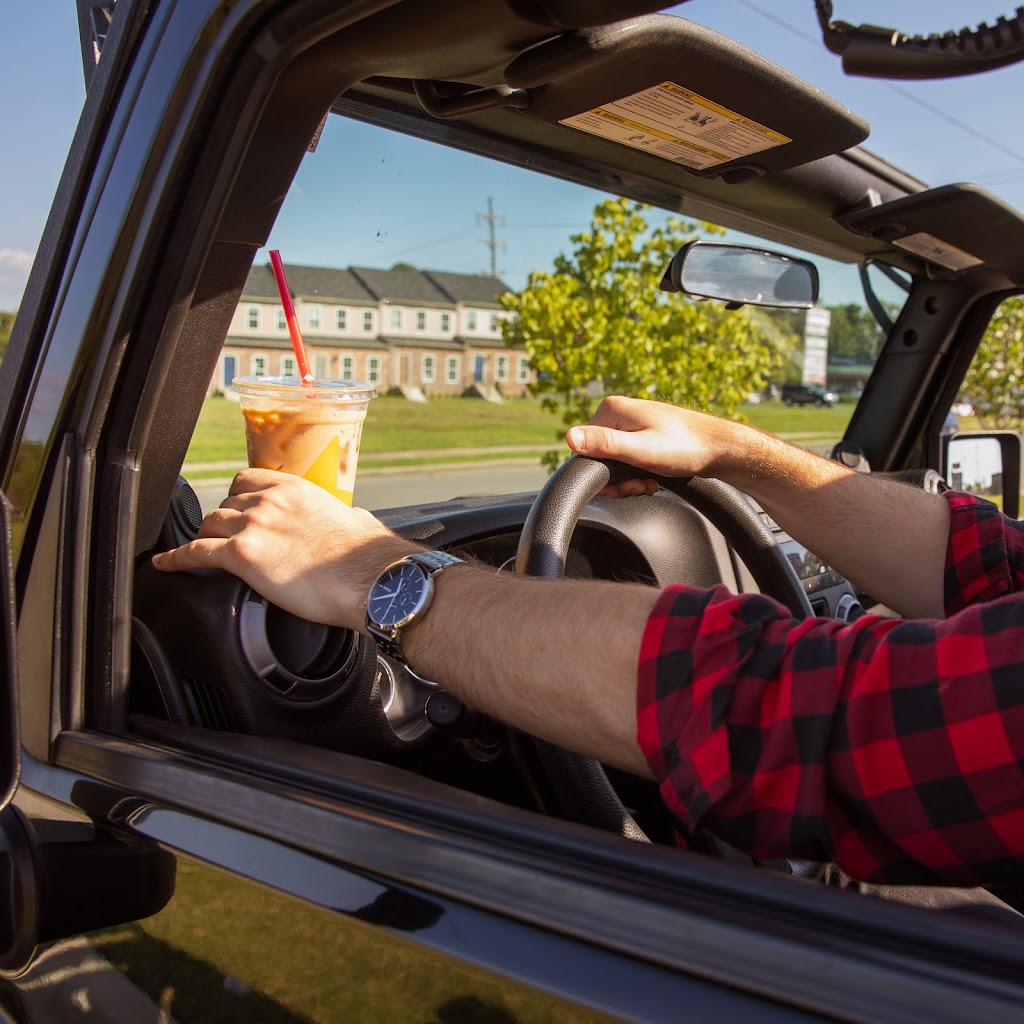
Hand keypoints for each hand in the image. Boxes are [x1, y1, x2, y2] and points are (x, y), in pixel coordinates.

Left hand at [152, 469, 418, 628]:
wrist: (372, 578)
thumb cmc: (370, 555)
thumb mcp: (357, 520)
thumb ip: (344, 515)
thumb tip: (355, 520)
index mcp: (295, 489)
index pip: (247, 481)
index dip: (236, 499)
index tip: (235, 511)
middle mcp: (270, 501)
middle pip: (224, 504)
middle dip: (222, 522)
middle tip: (224, 541)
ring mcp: (253, 525)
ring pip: (208, 525)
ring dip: (204, 539)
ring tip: (200, 553)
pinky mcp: (243, 556)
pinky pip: (196, 552)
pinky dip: (177, 559)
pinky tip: (167, 564)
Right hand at [565, 396, 750, 497]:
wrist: (720, 448)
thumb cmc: (686, 448)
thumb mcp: (642, 451)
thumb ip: (605, 445)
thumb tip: (569, 438)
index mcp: (611, 410)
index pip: (583, 451)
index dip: (601, 475)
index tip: (629, 483)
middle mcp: (617, 412)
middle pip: (598, 458)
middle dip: (618, 480)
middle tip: (642, 484)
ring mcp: (629, 423)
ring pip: (613, 463)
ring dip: (629, 480)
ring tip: (651, 481)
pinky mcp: (640, 434)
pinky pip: (626, 460)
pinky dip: (637, 474)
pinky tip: (653, 478)